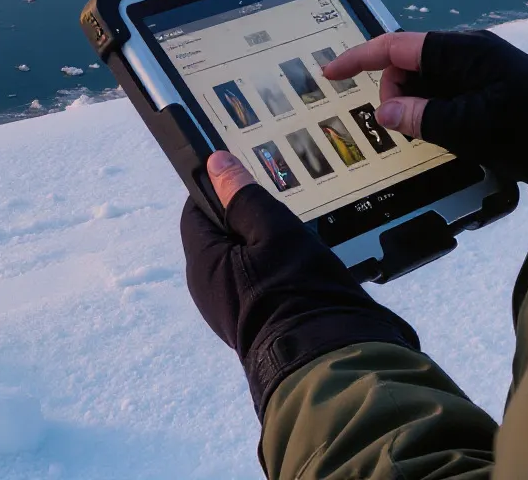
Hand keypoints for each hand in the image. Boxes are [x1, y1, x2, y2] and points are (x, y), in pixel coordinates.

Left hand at [182, 153, 418, 414]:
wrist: (329, 364)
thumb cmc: (300, 294)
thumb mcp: (273, 230)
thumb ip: (243, 196)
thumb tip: (216, 163)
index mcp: (203, 262)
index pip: (198, 208)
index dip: (223, 189)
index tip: (251, 181)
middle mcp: (209, 289)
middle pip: (223, 235)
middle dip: (252, 220)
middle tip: (284, 216)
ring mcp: (232, 310)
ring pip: (246, 260)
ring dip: (271, 247)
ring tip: (300, 246)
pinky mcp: (258, 324)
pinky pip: (262, 284)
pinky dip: (280, 272)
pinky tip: (306, 271)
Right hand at [319, 29, 527, 201]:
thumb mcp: (474, 126)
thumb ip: (425, 117)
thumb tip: (386, 112)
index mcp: (462, 51)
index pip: (397, 46)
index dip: (359, 58)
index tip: (330, 73)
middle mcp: (466, 54)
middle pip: (407, 66)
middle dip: (394, 93)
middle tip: (402, 127)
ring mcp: (477, 72)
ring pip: (424, 83)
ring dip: (416, 106)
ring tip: (432, 135)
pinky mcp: (485, 90)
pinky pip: (444, 95)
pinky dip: (433, 112)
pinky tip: (443, 133)